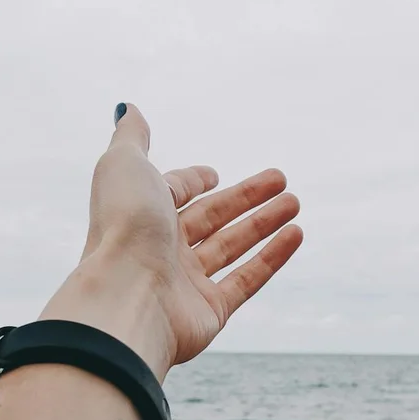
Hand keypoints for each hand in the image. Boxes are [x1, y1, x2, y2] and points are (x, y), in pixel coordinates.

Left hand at [40, 103, 302, 378]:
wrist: (127, 296)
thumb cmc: (122, 226)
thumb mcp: (124, 165)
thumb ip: (131, 137)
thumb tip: (127, 108)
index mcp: (139, 213)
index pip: (172, 193)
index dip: (193, 181)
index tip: (213, 174)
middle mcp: (160, 248)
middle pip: (210, 217)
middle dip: (245, 196)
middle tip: (281, 179)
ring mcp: (185, 282)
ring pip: (232, 246)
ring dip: (264, 222)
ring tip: (295, 202)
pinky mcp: (209, 311)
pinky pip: (247, 280)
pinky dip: (272, 257)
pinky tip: (296, 234)